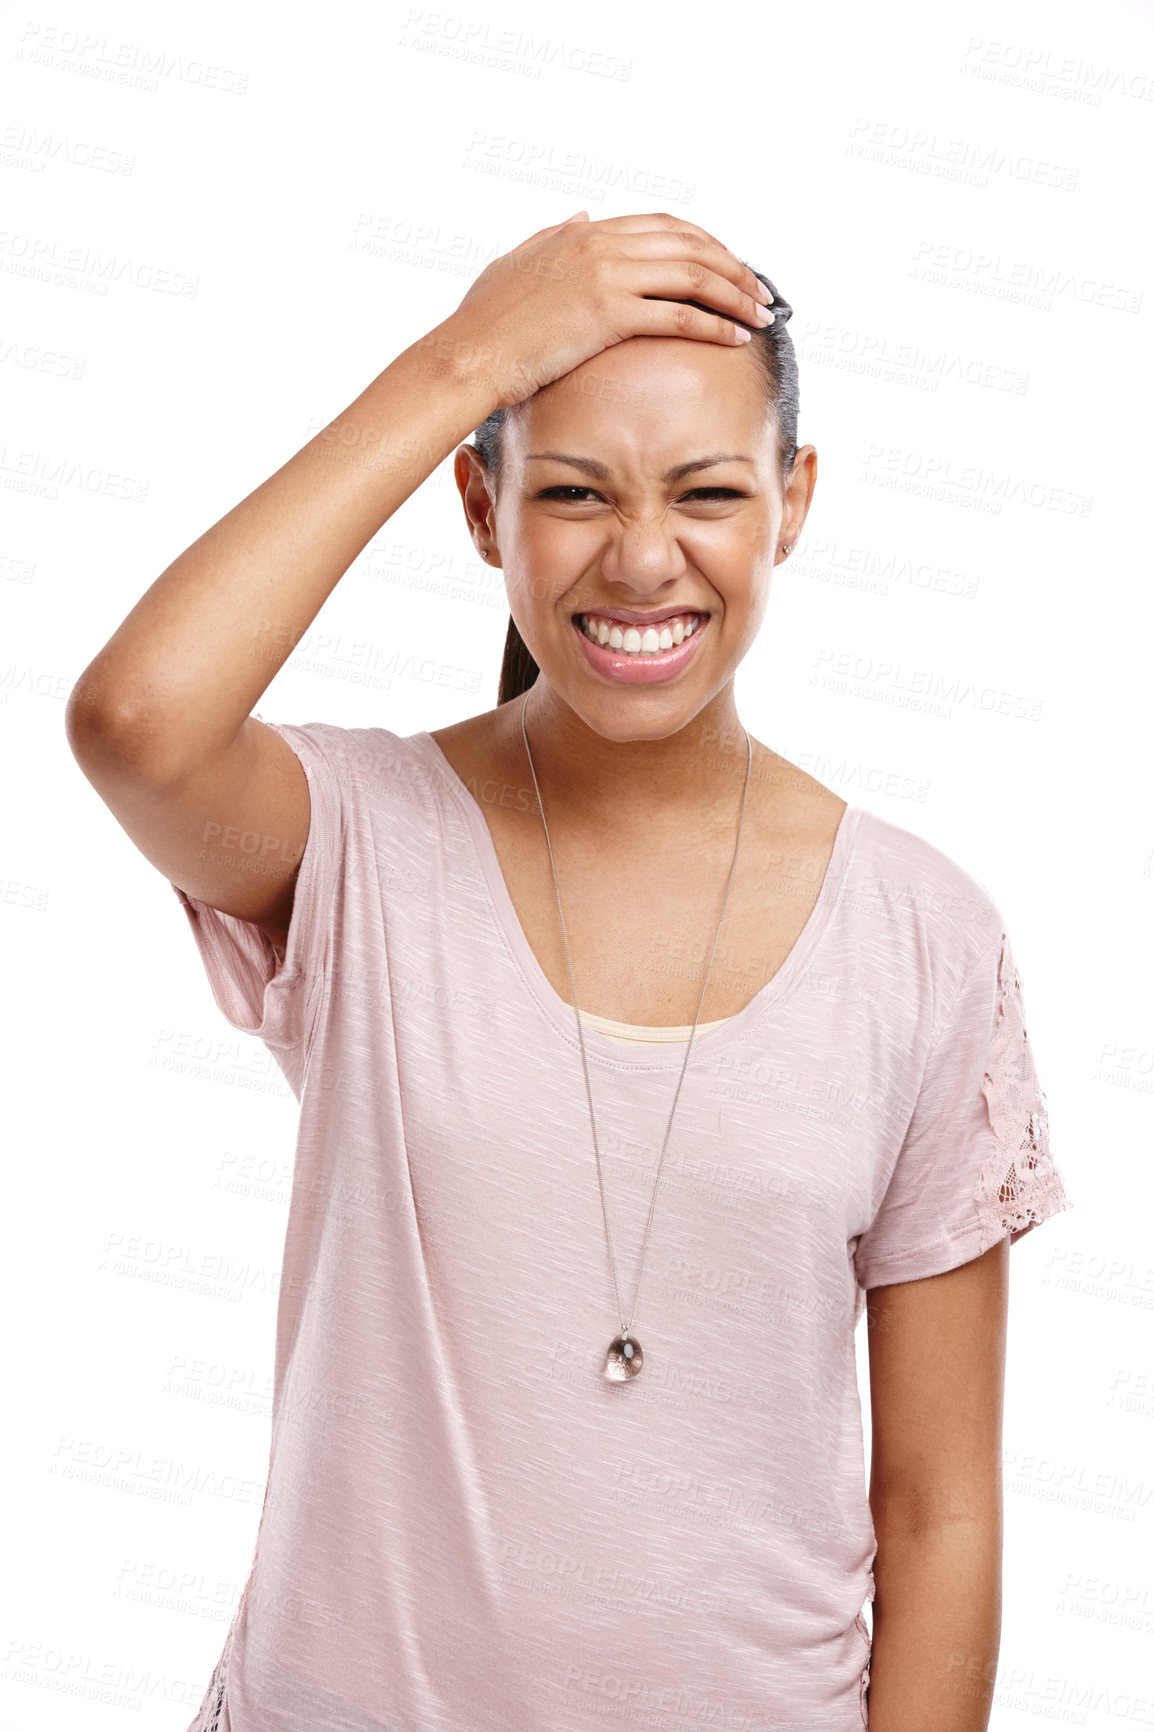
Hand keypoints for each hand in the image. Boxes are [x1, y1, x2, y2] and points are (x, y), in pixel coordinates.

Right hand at [423, 210, 773, 412]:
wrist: (468, 356)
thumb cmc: (484, 323)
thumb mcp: (518, 263)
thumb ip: (554, 236)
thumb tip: (584, 215)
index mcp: (584, 233)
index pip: (665, 227)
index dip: (707, 246)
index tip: (730, 269)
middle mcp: (600, 242)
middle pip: (689, 244)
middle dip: (733, 268)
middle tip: (761, 294)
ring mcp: (606, 275)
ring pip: (693, 275)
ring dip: (735, 295)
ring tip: (761, 317)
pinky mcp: (608, 314)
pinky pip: (678, 315)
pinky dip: (714, 325)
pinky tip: (735, 339)